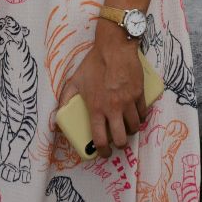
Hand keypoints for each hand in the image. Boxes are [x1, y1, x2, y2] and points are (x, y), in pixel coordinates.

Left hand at [61, 25, 147, 158]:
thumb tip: (58, 114)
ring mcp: (128, 102)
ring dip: (130, 131)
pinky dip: (140, 118)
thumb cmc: (93, 64)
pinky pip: (142, 114)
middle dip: (120, 145)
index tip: (103, 153)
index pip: (100, 139)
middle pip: (121, 139)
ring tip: (126, 128)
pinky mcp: (139, 94)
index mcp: (96, 108)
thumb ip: (66, 99)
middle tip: (118, 142)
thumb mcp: (74, 81)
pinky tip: (136, 116)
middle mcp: (113, 109)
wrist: (114, 48)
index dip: (102, 151)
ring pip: (134, 128)